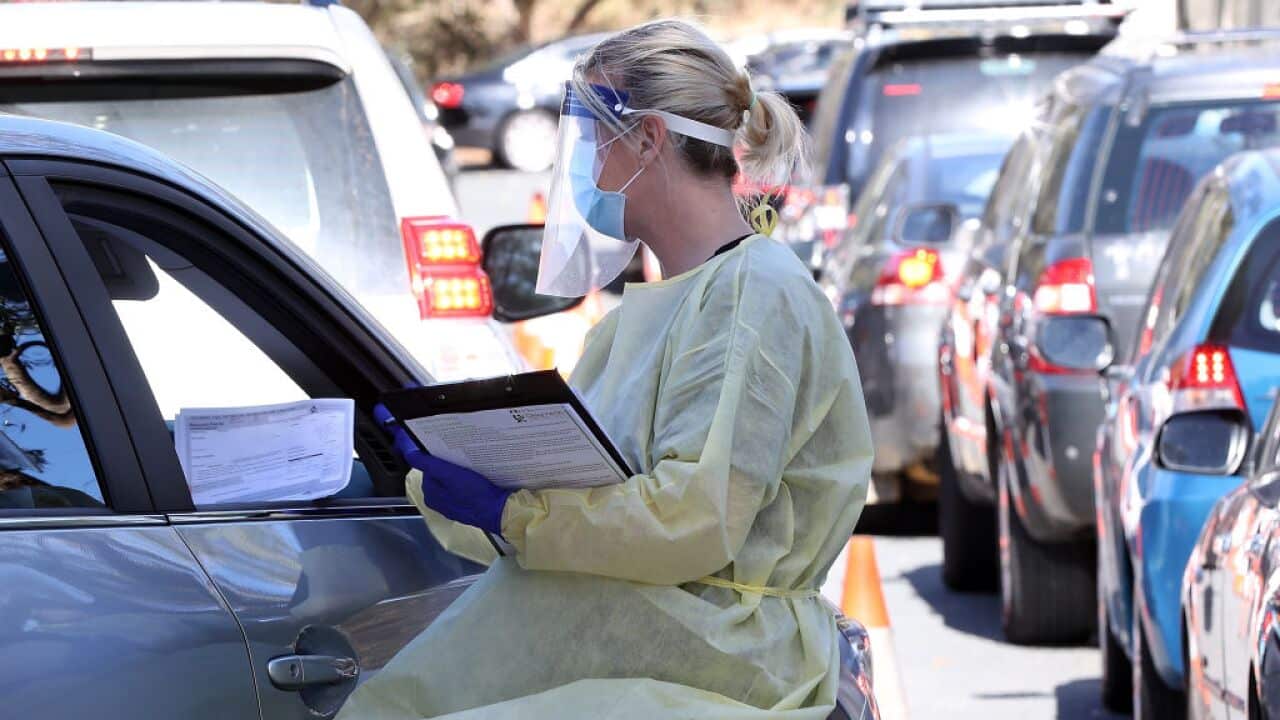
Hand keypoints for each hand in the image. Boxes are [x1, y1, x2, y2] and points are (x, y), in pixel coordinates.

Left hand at [374, 404, 512, 535]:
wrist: (500, 511)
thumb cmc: (475, 494)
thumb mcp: (449, 474)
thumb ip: (428, 464)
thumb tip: (410, 453)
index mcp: (430, 495)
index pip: (428, 469)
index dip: (436, 457)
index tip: (446, 450)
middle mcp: (439, 502)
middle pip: (439, 475)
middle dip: (448, 464)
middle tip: (460, 455)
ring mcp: (454, 505)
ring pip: (451, 482)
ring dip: (458, 472)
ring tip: (469, 464)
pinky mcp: (468, 506)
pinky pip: (463, 489)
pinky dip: (467, 481)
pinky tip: (476, 477)